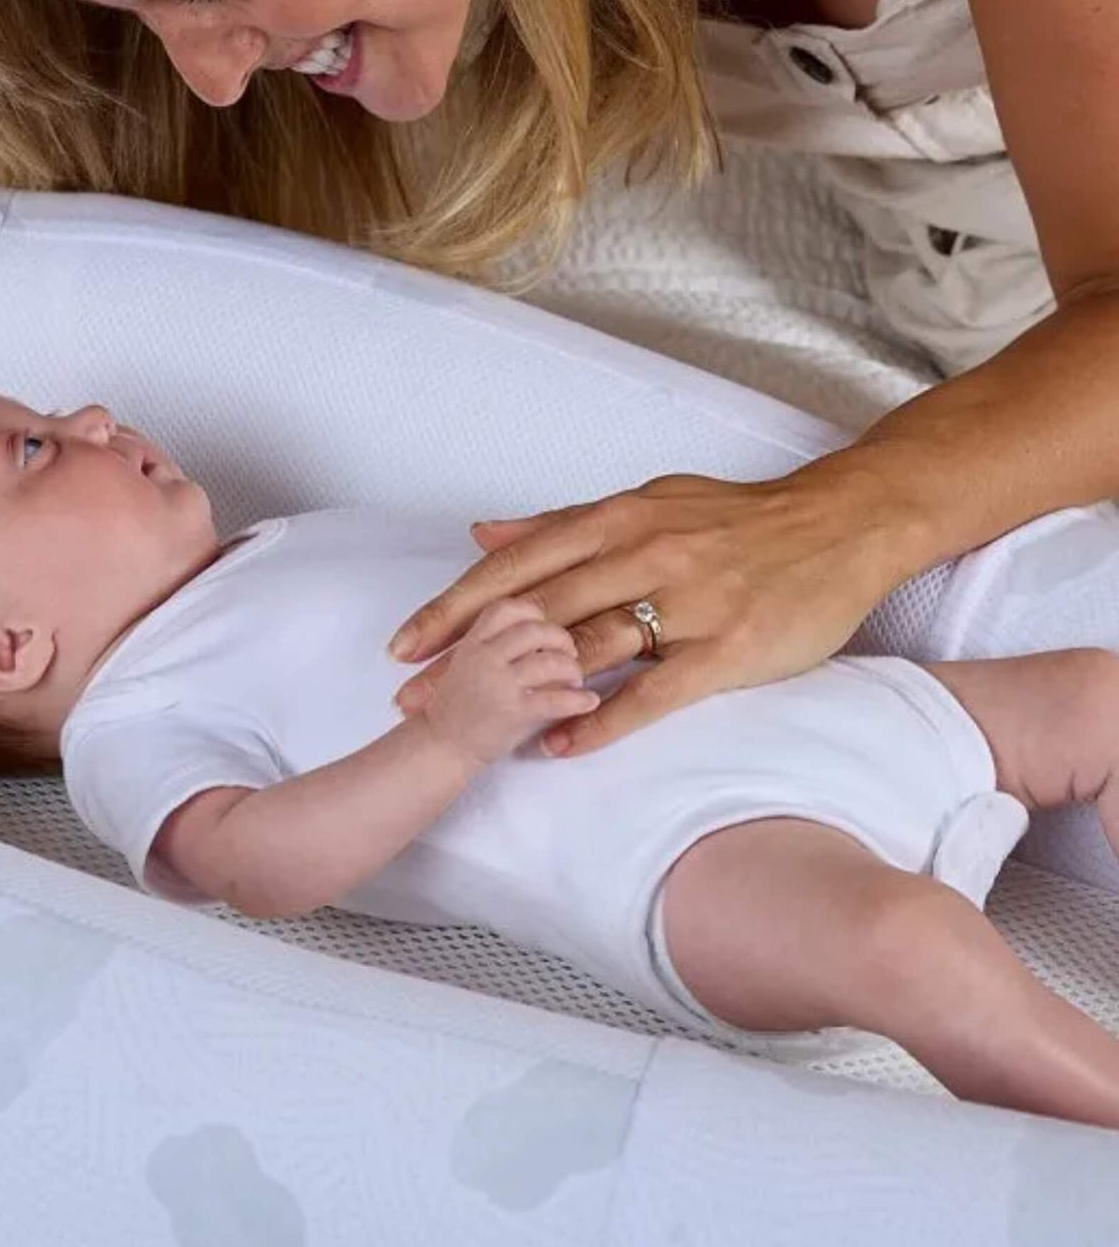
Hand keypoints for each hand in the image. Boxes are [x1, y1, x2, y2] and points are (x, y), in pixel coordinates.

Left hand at [391, 470, 907, 754]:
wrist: (842, 524)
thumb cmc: (736, 518)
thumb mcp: (644, 502)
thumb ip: (560, 521)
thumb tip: (481, 531)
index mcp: (618, 517)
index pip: (517, 565)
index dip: (455, 605)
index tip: (405, 642)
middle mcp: (643, 553)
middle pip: (536, 611)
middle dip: (466, 658)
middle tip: (413, 698)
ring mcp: (687, 601)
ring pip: (585, 649)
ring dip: (521, 691)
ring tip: (472, 727)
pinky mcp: (728, 648)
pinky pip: (653, 691)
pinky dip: (601, 719)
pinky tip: (559, 745)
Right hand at [418, 598, 599, 766]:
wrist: (439, 748)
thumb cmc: (454, 712)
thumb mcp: (465, 666)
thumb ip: (495, 648)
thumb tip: (537, 638)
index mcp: (472, 644)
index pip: (506, 609)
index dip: (532, 612)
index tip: (544, 623)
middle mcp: (484, 658)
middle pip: (534, 630)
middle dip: (559, 639)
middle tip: (569, 651)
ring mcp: (499, 684)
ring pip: (549, 662)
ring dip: (571, 669)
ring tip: (575, 679)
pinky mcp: (513, 712)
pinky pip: (556, 700)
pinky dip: (579, 700)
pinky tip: (587, 701)